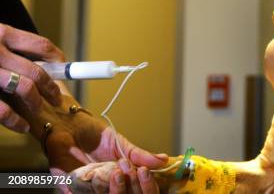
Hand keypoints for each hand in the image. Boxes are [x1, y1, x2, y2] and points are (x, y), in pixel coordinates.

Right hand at [0, 24, 62, 131]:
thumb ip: (9, 46)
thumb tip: (44, 64)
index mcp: (1, 33)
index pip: (41, 46)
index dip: (58, 60)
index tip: (64, 69)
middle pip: (36, 70)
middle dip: (51, 87)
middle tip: (56, 97)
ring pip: (23, 88)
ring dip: (36, 103)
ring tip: (40, 110)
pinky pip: (1, 109)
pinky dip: (15, 120)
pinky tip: (21, 125)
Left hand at [39, 103, 166, 192]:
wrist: (67, 127)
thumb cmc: (93, 134)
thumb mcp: (120, 143)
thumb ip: (139, 155)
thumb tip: (164, 160)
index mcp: (121, 177)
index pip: (137, 188)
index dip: (143, 184)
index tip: (144, 173)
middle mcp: (107, 185)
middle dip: (126, 186)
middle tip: (125, 170)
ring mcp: (90, 189)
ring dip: (110, 187)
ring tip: (112, 171)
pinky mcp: (72, 190)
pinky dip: (89, 190)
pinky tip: (93, 177)